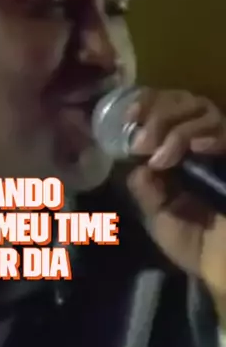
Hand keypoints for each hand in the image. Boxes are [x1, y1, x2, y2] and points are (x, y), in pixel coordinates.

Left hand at [125, 88, 225, 306]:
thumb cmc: (198, 245)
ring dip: (177, 129)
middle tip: (142, 141)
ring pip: (204, 111)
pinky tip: (197, 147)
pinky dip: (211, 135)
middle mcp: (204, 143)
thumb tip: (134, 161)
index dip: (147, 104)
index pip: (166, 108)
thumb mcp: (160, 215)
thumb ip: (145, 186)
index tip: (129, 116)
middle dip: (159, 115)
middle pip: (184, 101)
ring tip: (162, 157)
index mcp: (181, 152)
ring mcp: (224, 148)